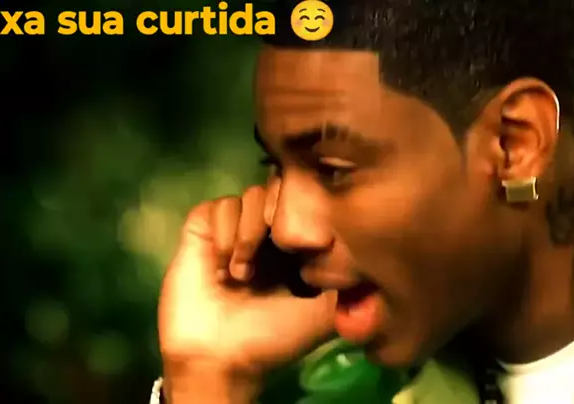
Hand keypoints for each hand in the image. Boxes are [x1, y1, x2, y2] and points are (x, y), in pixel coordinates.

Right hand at [158, 185, 335, 378]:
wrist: (221, 358)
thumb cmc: (273, 338)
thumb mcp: (324, 313)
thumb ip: (349, 283)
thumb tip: (370, 252)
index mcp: (297, 246)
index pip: (310, 202)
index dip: (311, 213)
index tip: (311, 245)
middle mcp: (267, 231)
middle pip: (282, 188)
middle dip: (282, 216)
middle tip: (277, 249)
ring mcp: (235, 227)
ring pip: (252, 195)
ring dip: (251, 232)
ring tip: (243, 273)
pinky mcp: (204, 229)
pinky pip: (221, 205)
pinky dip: (226, 233)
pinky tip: (223, 267)